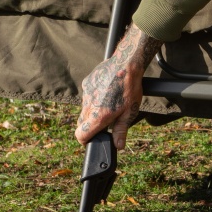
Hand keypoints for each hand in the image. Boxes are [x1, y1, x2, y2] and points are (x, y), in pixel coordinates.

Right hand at [76, 24, 160, 148]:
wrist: (126, 64)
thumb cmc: (130, 89)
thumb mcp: (129, 112)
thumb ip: (121, 130)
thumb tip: (118, 146)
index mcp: (98, 116)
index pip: (81, 135)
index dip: (85, 140)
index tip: (91, 140)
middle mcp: (88, 106)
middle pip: (81, 123)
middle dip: (89, 126)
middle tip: (103, 123)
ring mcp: (86, 94)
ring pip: (84, 109)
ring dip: (92, 111)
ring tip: (108, 105)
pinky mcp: (87, 83)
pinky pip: (86, 96)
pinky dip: (93, 98)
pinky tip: (106, 92)